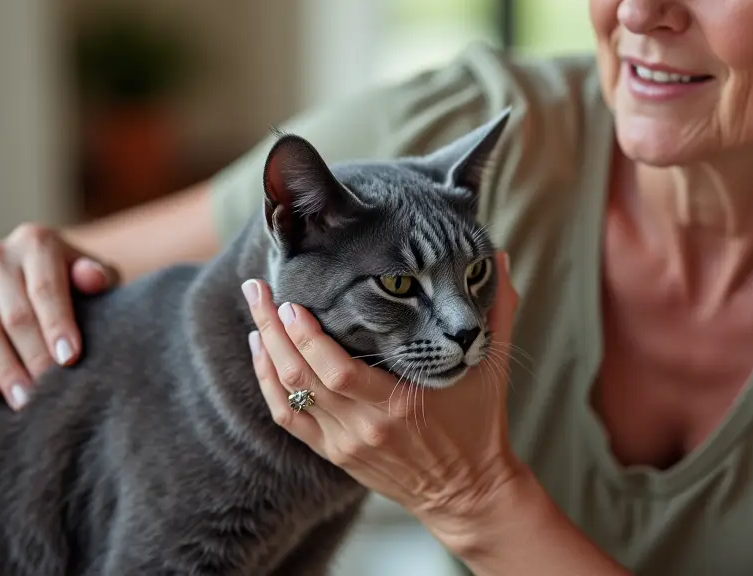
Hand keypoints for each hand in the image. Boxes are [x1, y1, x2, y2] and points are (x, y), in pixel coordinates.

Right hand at [0, 223, 118, 408]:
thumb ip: (98, 276)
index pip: (44, 288)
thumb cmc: (77, 282)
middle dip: (34, 357)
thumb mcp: (96, 274)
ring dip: (6, 371)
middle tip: (51, 393)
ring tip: (27, 401)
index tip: (69, 359)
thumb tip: (92, 279)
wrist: (42, 273)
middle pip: (15, 315)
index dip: (56, 325)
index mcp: (34, 242)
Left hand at [244, 252, 524, 542]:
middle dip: (272, 329)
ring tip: (255, 311)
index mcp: (397, 405)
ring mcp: (345, 443)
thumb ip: (496, 310)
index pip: (336, 371)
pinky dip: (269, 385)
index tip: (292, 302)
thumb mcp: (491, 366)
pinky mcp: (335, 454)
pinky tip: (262, 354)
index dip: (307, 337)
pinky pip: (288, 420)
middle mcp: (364, 427)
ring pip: (288, 396)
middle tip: (257, 289)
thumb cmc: (481, 425)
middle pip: (301, 377)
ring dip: (265, 352)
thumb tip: (497, 258)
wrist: (468, 493)